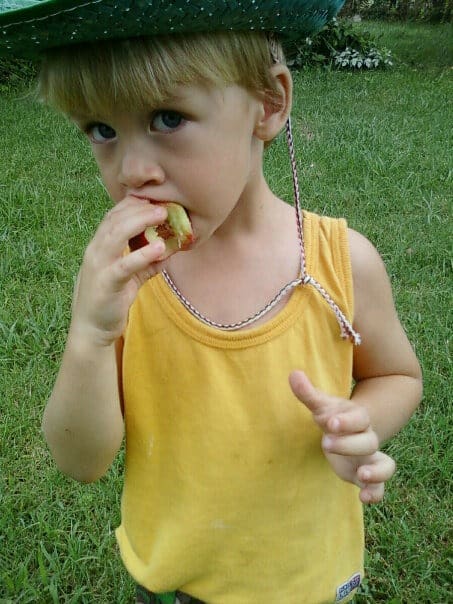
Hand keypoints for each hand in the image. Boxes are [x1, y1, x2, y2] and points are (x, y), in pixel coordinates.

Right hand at [70, 196, 167, 345]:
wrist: (92, 329)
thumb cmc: (110, 301)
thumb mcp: (131, 278)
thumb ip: (147, 263)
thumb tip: (169, 251)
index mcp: (99, 247)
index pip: (113, 217)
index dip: (133, 204)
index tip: (154, 198)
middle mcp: (96, 251)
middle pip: (115, 220)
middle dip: (140, 208)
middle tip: (164, 203)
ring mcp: (99, 266)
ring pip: (116, 235)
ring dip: (140, 222)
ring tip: (162, 215)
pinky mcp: (107, 283)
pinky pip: (125, 265)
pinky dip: (142, 254)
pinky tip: (159, 248)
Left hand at [289, 370, 395, 503]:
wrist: (347, 431)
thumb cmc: (333, 417)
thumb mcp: (321, 406)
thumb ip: (307, 393)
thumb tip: (293, 374)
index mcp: (357, 419)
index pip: (358, 418)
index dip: (346, 421)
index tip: (329, 422)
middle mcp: (367, 438)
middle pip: (368, 441)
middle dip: (348, 444)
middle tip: (326, 442)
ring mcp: (370, 458)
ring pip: (385, 464)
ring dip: (377, 471)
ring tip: (362, 475)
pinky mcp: (366, 475)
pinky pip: (380, 487)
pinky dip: (376, 493)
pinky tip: (363, 498)